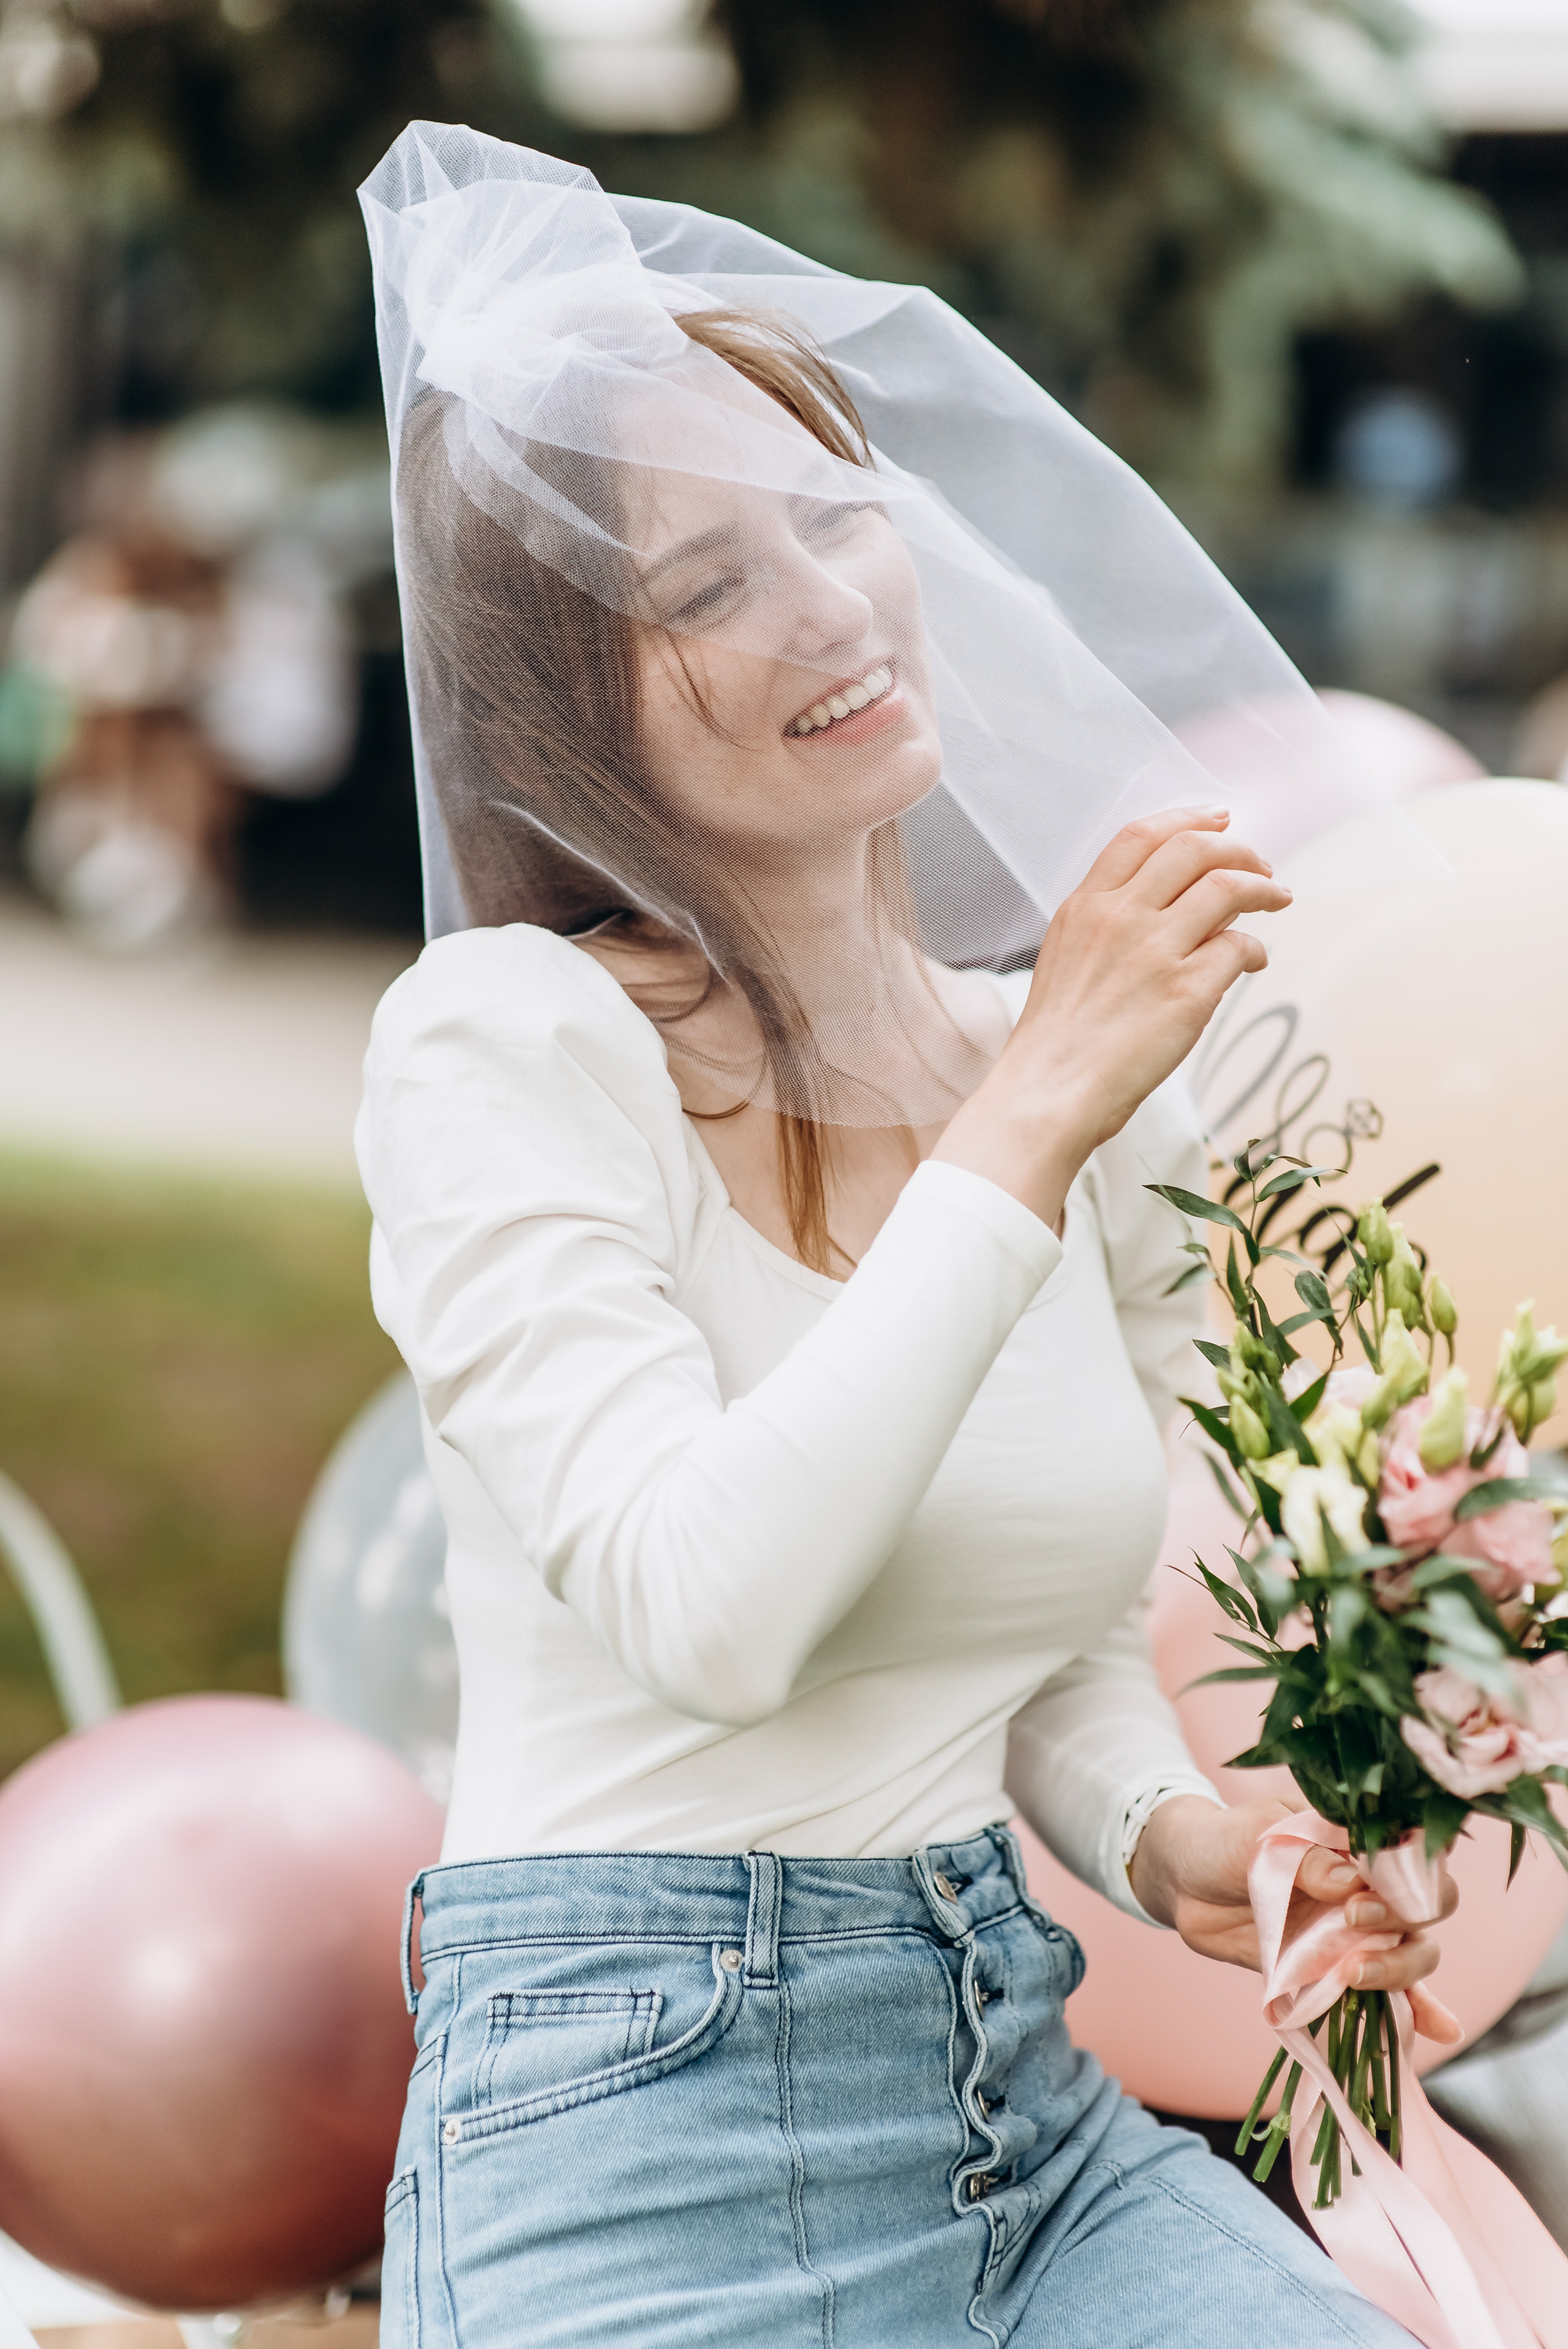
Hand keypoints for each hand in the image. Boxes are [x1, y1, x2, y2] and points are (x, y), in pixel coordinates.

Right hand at [933, 806, 1290, 1229]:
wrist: (1047, 1093)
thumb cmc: (1056, 1041)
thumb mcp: (1067, 959)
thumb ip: (1108, 925)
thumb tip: (1176, 906)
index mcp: (1084, 906)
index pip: (1141, 835)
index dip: (1188, 816)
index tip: (1218, 818)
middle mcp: (1119, 917)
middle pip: (1193, 848)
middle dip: (1238, 848)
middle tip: (1261, 864)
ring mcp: (1153, 951)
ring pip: (1227, 887)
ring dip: (1263, 887)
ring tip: (1278, 898)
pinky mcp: (1186, 992)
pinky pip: (1239, 947)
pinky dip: (1255, 950)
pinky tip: (1253, 963)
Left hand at [1127, 1794, 1463, 2041]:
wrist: (1184, 1880)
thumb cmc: (1224, 1842)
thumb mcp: (1256, 1838)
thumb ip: (1303, 1859)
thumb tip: (1351, 1883)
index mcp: (1355, 1844)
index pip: (1414, 1857)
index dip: (1407, 1878)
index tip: (1361, 1894)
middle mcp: (1367, 1888)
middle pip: (1422, 1911)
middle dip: (1402, 1924)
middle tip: (1351, 1923)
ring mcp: (1353, 1933)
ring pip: (1410, 1955)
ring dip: (1400, 1972)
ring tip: (1355, 1976)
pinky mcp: (1333, 1970)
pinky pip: (1384, 1994)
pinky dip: (1417, 2013)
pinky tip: (1441, 2031)